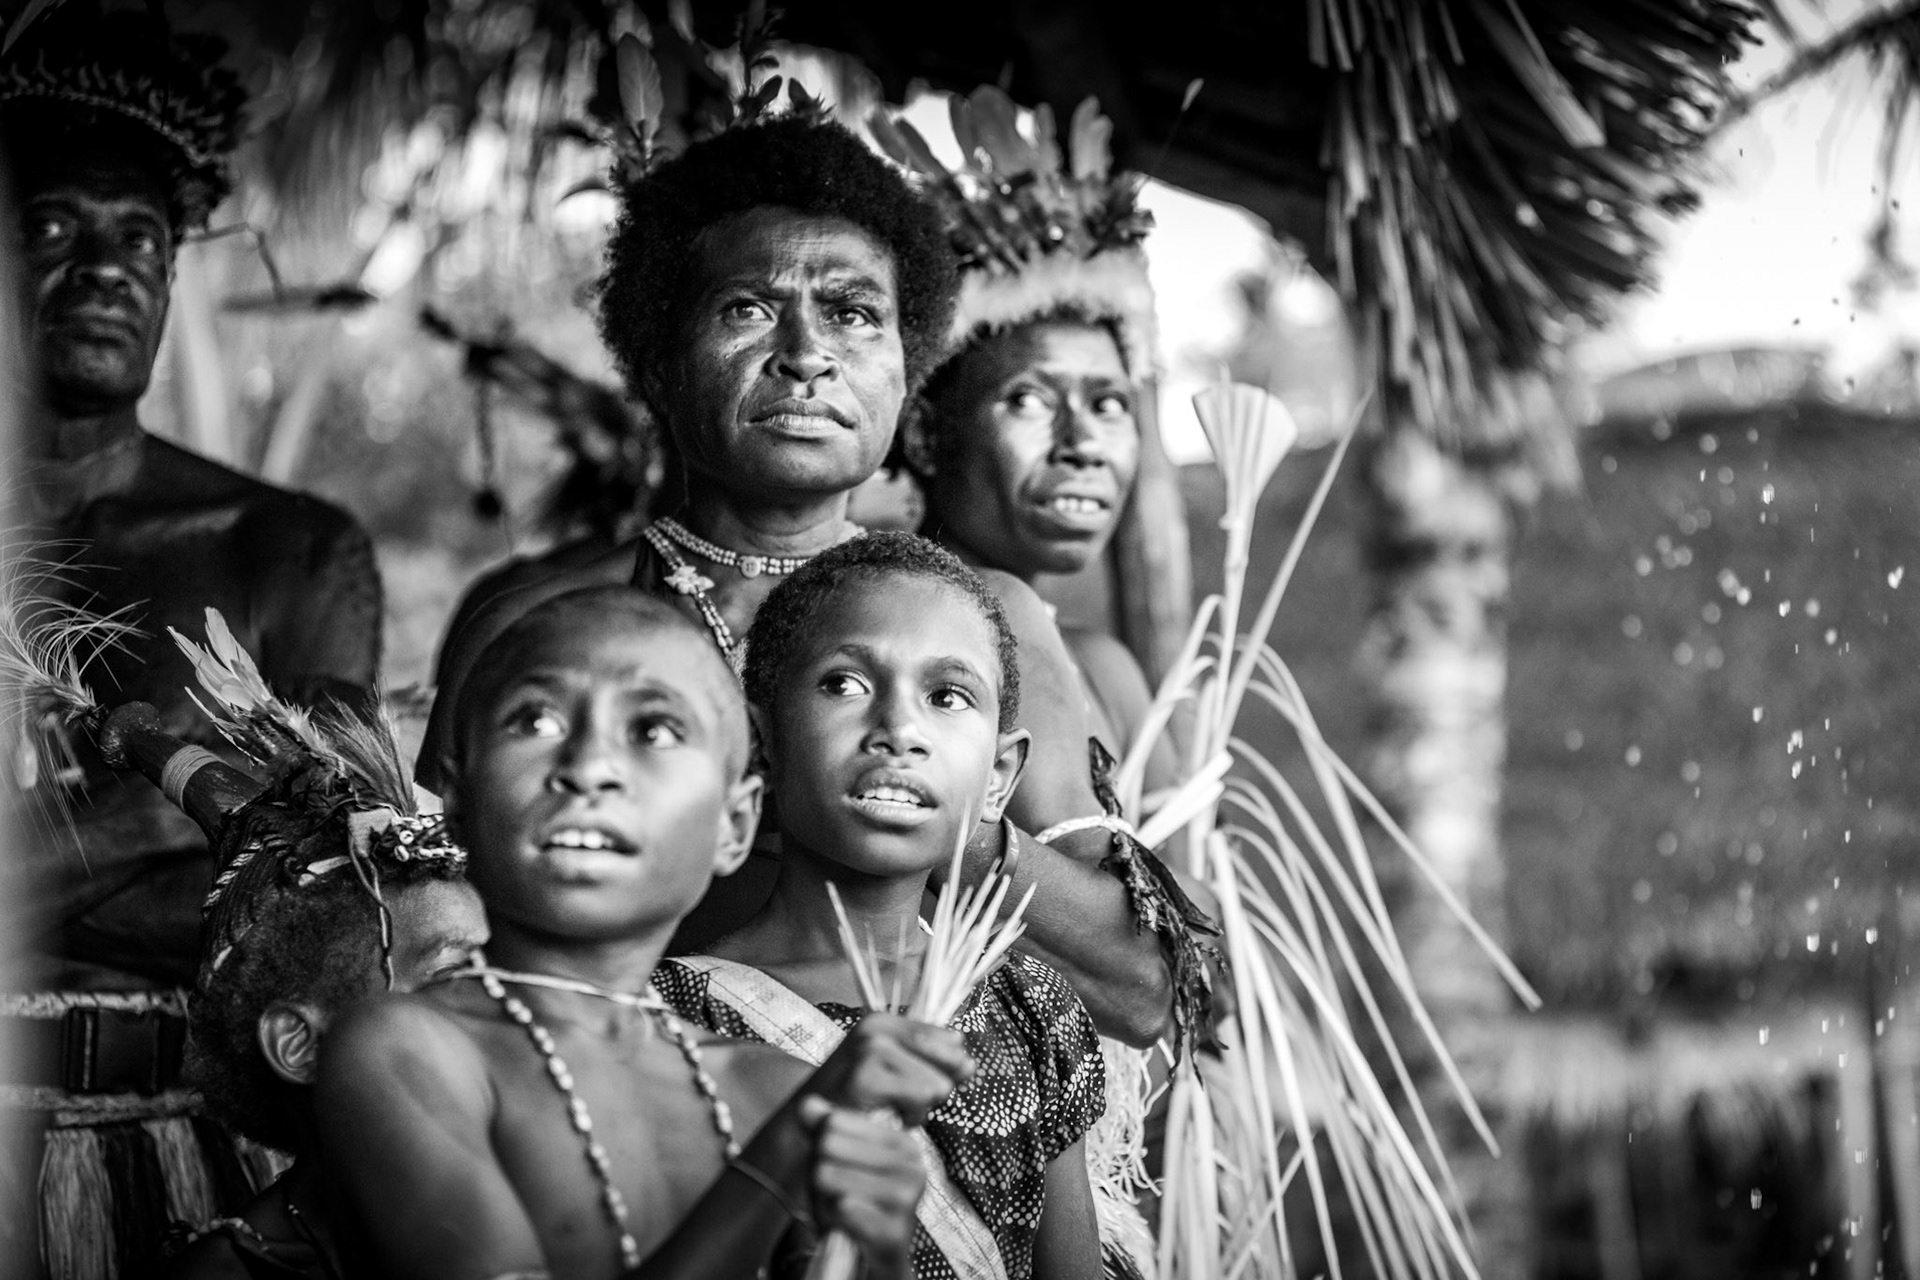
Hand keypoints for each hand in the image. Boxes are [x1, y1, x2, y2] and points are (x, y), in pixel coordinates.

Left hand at [797, 1096, 922, 1275]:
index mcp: (901, 1142)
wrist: (873, 1261)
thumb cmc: (854, 1207)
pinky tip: (847, 1228)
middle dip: (820, 1174)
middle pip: (827, 1146)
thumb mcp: (834, 1162)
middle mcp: (912, 1164)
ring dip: (823, 1199)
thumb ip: (821, 1130)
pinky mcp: (894, 1230)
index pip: (833, 1121)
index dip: (822, 1148)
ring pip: (828, 1175)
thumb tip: (808, 1104)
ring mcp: (906, 1197)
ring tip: (842, 1212)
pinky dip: (832, 1219)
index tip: (843, 1169)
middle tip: (838, 1196)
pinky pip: (841, 1207)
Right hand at [803, 1013, 970, 1126]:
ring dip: (923, 1108)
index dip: (951, 1066)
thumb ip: (932, 1063)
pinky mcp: (866, 1078)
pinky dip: (911, 1118)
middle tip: (905, 1101)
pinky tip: (889, 1118)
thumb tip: (971, 1065)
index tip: (927, 1083)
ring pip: (938, 1084)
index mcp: (883, 1021)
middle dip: (938, 1088)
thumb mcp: (892, 1071)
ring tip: (894, 1110)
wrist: (807, 1128)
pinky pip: (920, 1100)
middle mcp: (876, 1028)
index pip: (949, 1039)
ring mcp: (870, 1051)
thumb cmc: (853, 1101)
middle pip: (950, 1060)